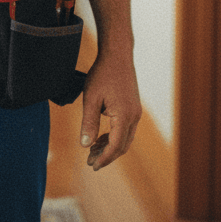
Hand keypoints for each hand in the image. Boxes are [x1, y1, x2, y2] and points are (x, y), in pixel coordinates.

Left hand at [79, 47, 141, 170]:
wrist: (117, 56)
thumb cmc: (102, 74)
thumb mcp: (90, 99)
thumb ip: (88, 123)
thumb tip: (85, 145)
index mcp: (124, 116)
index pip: (115, 146)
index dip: (104, 158)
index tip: (92, 165)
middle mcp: (134, 117)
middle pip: (122, 145)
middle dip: (107, 155)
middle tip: (90, 162)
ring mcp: (135, 113)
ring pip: (124, 139)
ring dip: (110, 147)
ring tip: (92, 151)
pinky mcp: (132, 108)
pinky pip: (125, 129)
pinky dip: (113, 136)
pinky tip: (100, 138)